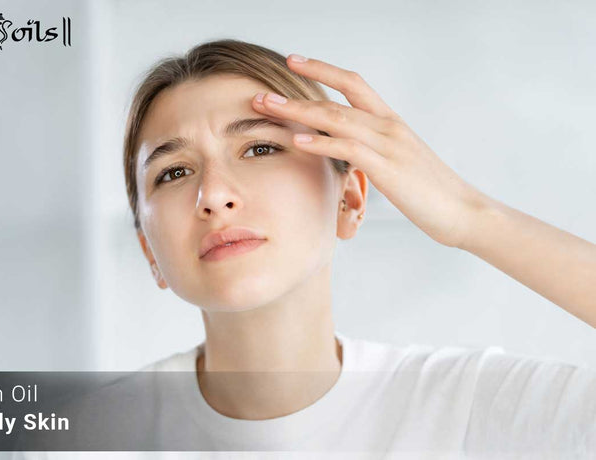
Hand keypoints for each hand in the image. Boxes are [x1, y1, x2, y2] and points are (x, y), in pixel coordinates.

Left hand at [251, 54, 488, 248]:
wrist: (464, 211)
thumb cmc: (430, 192)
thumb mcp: (398, 164)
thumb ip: (373, 151)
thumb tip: (349, 152)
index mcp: (389, 122)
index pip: (353, 83)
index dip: (323, 69)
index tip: (294, 60)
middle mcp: (387, 126)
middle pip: (336, 97)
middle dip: (297, 93)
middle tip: (262, 94)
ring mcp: (388, 144)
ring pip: (337, 118)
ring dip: (298, 112)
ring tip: (267, 108)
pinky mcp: (388, 168)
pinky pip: (348, 148)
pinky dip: (320, 142)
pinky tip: (296, 140)